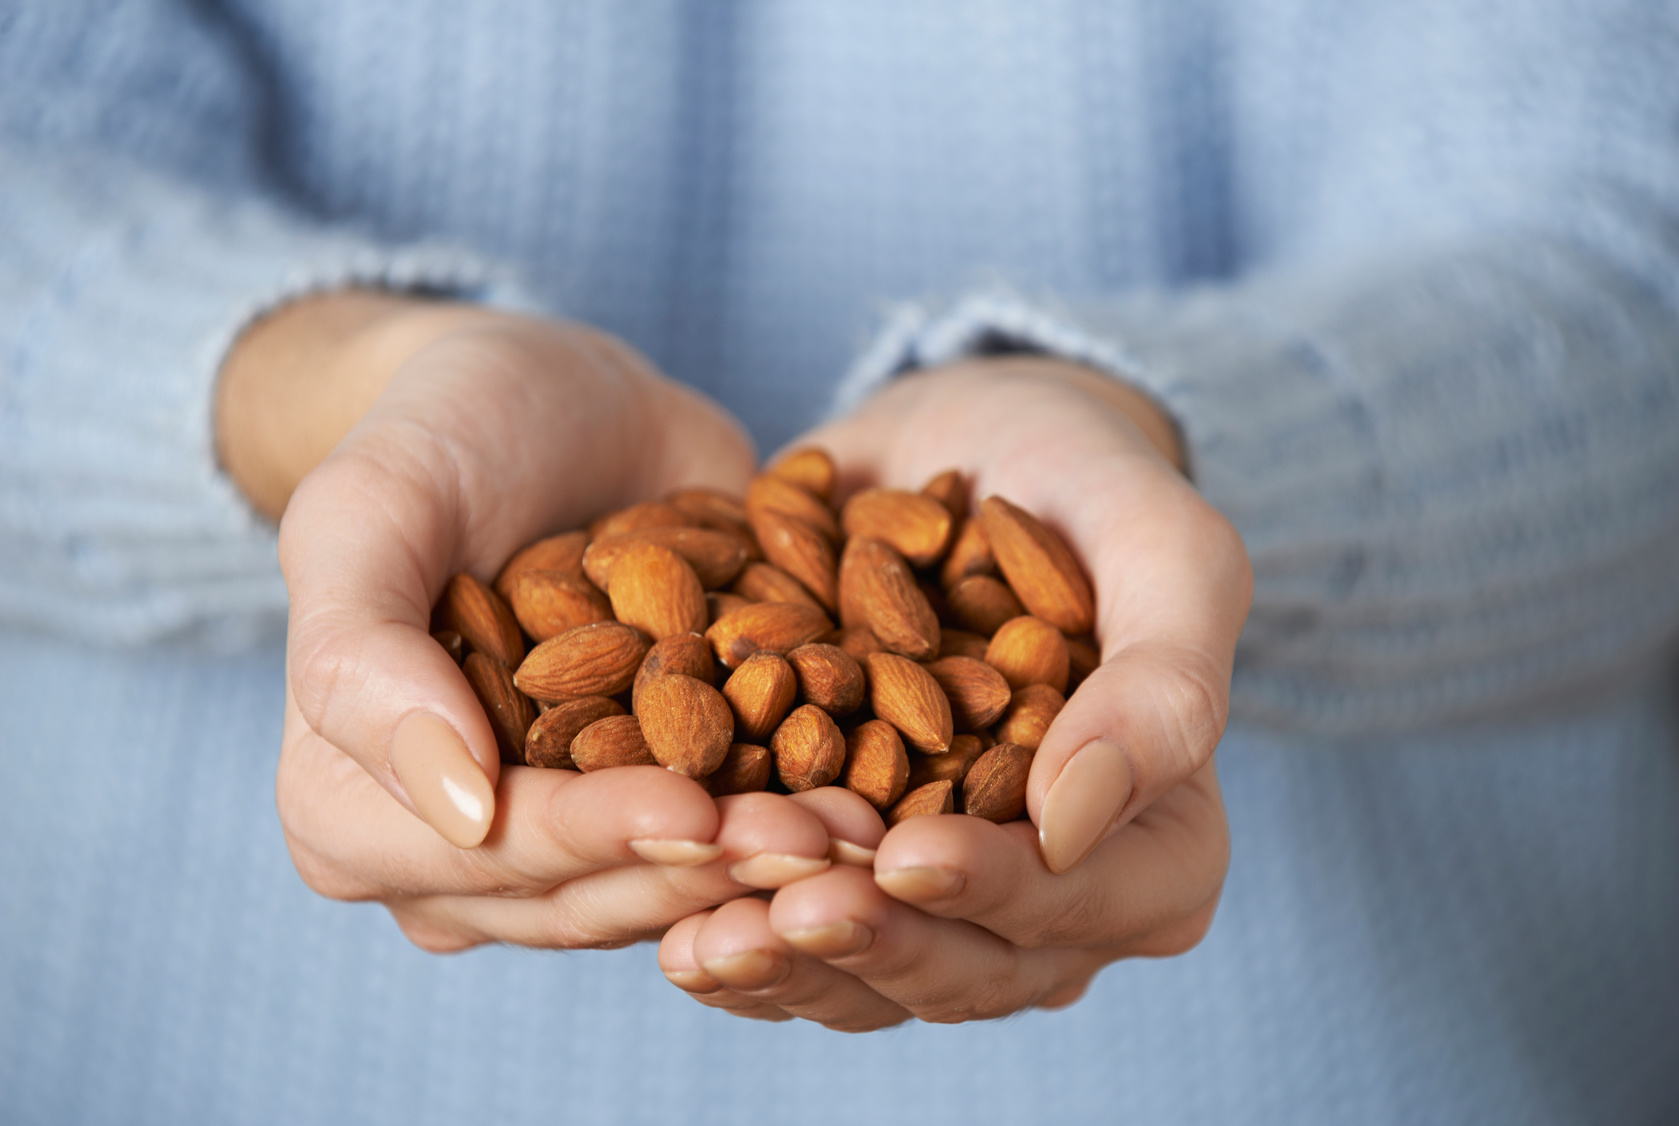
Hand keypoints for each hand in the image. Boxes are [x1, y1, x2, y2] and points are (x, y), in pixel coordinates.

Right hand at [222, 293, 842, 950]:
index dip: (590, 839)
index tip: (695, 810)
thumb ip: (362, 654)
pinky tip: (886, 805)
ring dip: (773, 867)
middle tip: (825, 838)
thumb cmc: (441, 433)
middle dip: (709, 869)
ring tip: (870, 826)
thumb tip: (458, 808)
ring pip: (674, 886)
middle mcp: (460, 856)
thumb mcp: (369, 508)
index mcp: (352, 813)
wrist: (555, 401)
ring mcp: (569, 839)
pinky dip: (804, 823)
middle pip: (590, 893)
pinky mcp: (663, 800)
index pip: (486, 857)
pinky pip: (734, 842)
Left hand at [657, 356, 1250, 1026]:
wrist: (972, 450)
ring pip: (870, 977)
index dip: (993, 892)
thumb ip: (1163, 683)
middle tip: (776, 916)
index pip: (1077, 902)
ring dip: (785, 967)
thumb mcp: (1165, 549)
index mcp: (1157, 848)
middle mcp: (1053, 899)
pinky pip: (793, 936)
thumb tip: (1071, 825)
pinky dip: (732, 931)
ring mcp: (944, 897)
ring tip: (700, 942)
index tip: (904, 857)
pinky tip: (666, 927)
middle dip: (871, 945)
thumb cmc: (1090, 485)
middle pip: (967, 968)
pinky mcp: (847, 870)